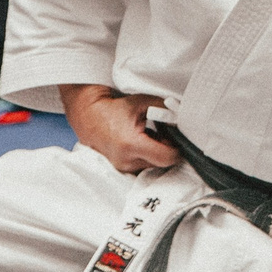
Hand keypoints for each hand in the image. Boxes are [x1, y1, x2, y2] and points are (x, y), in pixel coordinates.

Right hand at [63, 85, 181, 173]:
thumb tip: (182, 116)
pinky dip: (146, 155)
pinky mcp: (120, 168)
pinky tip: (141, 142)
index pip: (167, 158)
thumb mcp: (142, 103)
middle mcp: (126, 160)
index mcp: (132, 144)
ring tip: (149, 135)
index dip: (177, 150)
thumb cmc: (115, 108)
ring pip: (152, 165)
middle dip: (166, 149)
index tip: (178, 140)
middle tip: (163, 134)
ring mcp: (122, 167)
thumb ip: (165, 109)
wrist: (89, 116)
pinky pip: (141, 165)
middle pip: (161, 163)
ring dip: (156, 153)